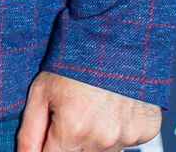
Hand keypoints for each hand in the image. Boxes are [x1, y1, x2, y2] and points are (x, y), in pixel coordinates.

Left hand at [16, 70, 160, 151]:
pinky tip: (111, 107)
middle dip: (70, 143)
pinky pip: (127, 141)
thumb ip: (30, 134)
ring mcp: (127, 136)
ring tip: (91, 109)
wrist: (117, 35)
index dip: (47, 149)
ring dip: (95, 139)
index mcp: (73, 132)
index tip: (50, 135)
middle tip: (71, 115)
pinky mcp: (145, 130)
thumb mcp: (41, 92)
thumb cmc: (76, 59)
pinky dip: (118, 130)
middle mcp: (103, 139)